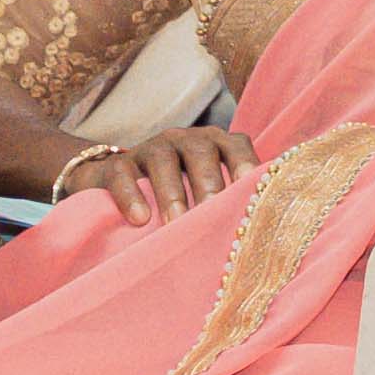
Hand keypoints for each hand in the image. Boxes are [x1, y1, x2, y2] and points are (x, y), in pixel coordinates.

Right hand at [58, 127, 256, 228]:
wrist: (114, 187)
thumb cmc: (178, 196)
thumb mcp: (204, 195)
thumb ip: (228, 203)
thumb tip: (260, 234)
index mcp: (214, 144)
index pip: (236, 145)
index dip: (245, 163)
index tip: (251, 188)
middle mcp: (184, 140)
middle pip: (201, 151)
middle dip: (208, 182)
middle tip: (212, 212)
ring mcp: (150, 149)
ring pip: (163, 160)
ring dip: (172, 191)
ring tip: (176, 222)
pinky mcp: (117, 164)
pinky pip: (123, 173)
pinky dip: (132, 195)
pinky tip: (140, 219)